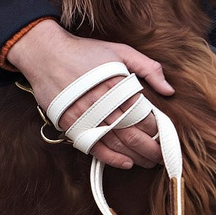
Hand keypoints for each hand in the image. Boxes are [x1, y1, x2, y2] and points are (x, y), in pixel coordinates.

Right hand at [8, 22, 172, 169]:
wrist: (46, 54)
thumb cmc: (86, 52)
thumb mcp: (121, 51)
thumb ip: (149, 68)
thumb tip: (169, 90)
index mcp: (118, 85)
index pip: (143, 115)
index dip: (158, 130)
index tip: (168, 137)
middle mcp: (102, 103)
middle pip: (132, 133)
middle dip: (151, 148)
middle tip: (163, 156)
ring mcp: (84, 116)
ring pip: (115, 143)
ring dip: (135, 155)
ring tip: (149, 162)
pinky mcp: (70, 124)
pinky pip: (92, 146)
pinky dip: (110, 158)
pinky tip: (125, 163)